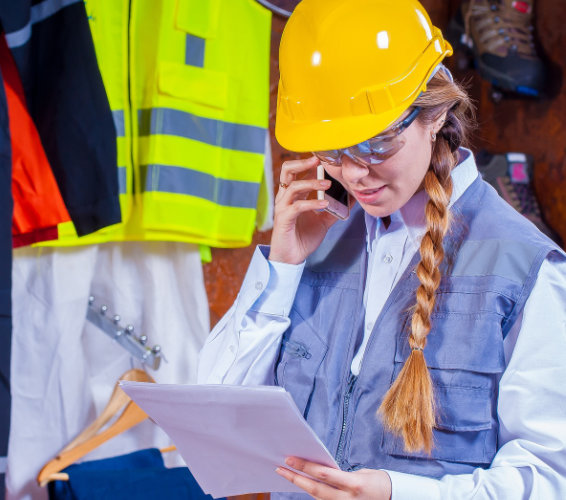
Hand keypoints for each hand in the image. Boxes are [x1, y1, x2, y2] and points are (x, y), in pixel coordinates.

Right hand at [269, 156, 337, 264]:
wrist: (291, 258)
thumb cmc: (302, 238)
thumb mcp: (323, 221)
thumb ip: (334, 209)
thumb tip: (351, 199)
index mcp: (293, 195)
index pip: (298, 171)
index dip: (310, 162)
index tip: (326, 157)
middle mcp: (285, 197)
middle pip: (287, 170)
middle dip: (303, 163)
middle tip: (319, 161)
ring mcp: (283, 207)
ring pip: (293, 186)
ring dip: (311, 183)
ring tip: (327, 185)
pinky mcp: (284, 219)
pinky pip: (297, 206)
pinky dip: (311, 203)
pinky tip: (323, 204)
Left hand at [276, 457, 391, 499]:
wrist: (394, 499)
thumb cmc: (378, 483)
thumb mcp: (362, 473)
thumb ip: (341, 475)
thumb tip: (321, 470)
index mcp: (353, 484)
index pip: (323, 474)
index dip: (305, 466)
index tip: (290, 459)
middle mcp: (347, 499)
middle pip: (315, 489)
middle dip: (296, 478)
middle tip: (281, 468)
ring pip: (317, 498)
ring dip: (301, 486)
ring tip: (288, 474)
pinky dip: (313, 494)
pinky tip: (304, 484)